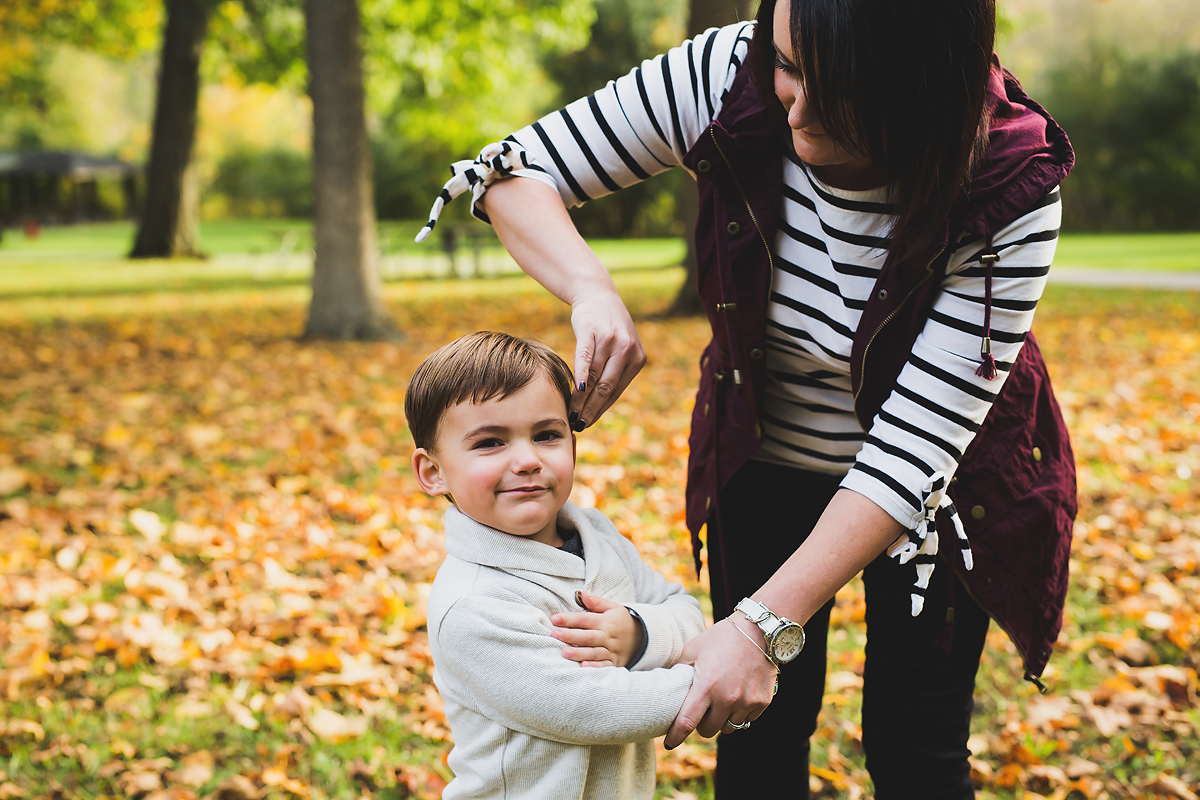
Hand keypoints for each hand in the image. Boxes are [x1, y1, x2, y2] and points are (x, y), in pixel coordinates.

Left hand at [550, 590, 642, 667]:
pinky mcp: (614, 663)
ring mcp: (611, 651)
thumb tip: (582, 593)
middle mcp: (608, 637)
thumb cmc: (622, 621)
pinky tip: (583, 667)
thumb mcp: (613, 608)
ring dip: (579, 653)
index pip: (586, 619)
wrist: (643, 638)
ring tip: (564, 652)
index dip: (570, 619)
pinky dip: (594, 667)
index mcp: (606, 621)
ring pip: (594, 653)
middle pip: (588, 637)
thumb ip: (597, 602)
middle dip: (571, 636)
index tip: (555, 619)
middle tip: (555, 634)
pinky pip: (604, 666)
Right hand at [568, 293, 644, 429]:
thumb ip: (615, 372)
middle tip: (579, 425)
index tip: (588, 423)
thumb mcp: (620, 349)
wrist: (597, 294)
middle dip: (591, 409)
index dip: (601, 410)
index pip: (616, 392)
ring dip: (581, 399)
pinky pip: (585, 358)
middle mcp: (626, 349)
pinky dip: (581, 375)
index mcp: (637, 358)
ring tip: (571, 413)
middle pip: (606, 387)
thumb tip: (599, 405)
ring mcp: (610, 340)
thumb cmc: (607, 328)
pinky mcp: (592, 331)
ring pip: (594, 377)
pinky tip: (577, 390)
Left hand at [664, 616, 777, 748]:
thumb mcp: (693, 649)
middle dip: (701, 723)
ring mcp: (747, 701)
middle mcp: (727, 698)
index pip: (687, 722)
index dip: (676, 736)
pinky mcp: (762, 702)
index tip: (669, 744)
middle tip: (701, 710)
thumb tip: (666, 686)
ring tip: (721, 702)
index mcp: (706, 686)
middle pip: (707, 730)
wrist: (758, 629)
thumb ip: (679, 671)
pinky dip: (740, 713)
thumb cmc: (720, 637)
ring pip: (728, 728)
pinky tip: (738, 696)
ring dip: (722, 720)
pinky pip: (747, 720)